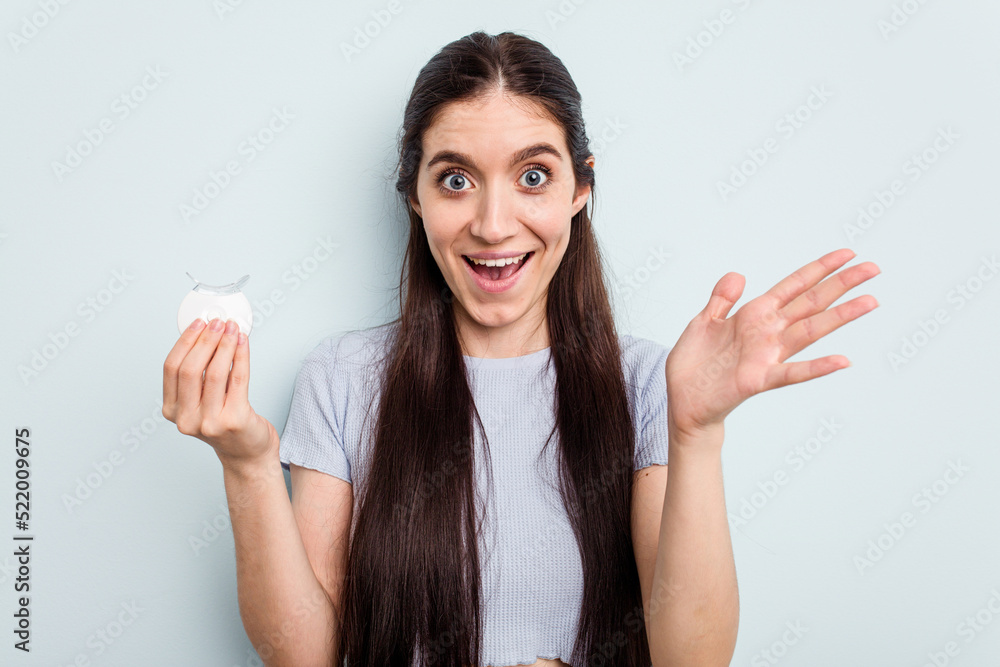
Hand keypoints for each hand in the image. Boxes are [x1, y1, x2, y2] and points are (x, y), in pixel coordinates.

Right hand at [162, 318, 278, 469]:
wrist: (246, 452)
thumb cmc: (226, 422)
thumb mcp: (201, 400)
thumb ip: (199, 373)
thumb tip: (207, 333)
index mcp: (172, 410)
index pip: (171, 368)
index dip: (184, 342)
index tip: (198, 323)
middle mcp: (187, 419)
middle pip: (190, 369)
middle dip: (205, 340)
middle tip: (217, 323)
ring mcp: (209, 422)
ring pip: (214, 372)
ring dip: (225, 344)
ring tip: (232, 329)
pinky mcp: (234, 420)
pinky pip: (238, 379)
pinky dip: (241, 356)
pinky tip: (243, 343)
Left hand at [664, 248, 879, 438]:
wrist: (682, 401)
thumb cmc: (694, 364)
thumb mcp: (704, 322)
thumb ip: (722, 299)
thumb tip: (738, 275)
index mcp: (754, 315)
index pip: (794, 286)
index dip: (819, 269)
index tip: (848, 254)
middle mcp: (767, 333)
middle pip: (811, 303)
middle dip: (841, 284)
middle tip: (873, 268)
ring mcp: (766, 356)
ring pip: (810, 331)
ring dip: (840, 316)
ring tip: (870, 302)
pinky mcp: (757, 380)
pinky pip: (791, 373)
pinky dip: (816, 367)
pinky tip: (842, 361)